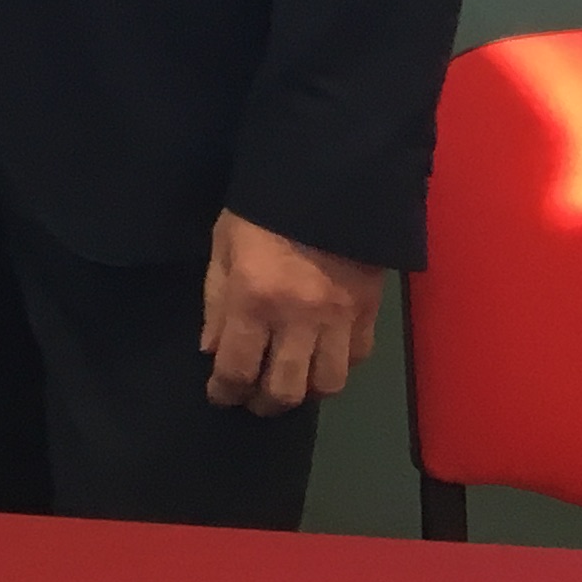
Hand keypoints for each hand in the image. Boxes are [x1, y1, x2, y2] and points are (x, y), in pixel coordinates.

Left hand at [200, 209, 383, 412]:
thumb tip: (212, 351)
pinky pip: (357, 359)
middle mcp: (298, 318)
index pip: (237, 369)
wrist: (327, 177)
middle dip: (264, 403)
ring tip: (291, 379)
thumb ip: (215, 301)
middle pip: (285, 391)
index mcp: (254, 299)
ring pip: (327, 385)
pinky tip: (322, 355)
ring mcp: (338, 318)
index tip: (220, 395)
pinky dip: (338, 365)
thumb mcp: (223, 245)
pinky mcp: (369, 311)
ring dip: (305, 390)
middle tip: (253, 398)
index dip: (225, 391)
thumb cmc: (262, 208)